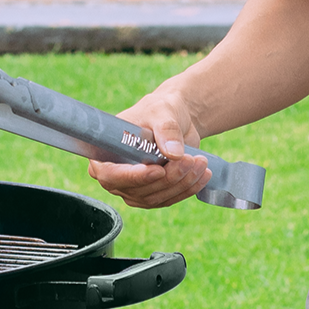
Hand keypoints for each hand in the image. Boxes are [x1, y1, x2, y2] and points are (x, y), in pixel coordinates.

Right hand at [86, 86, 210, 209]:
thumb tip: (173, 154)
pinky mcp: (153, 193)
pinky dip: (188, 189)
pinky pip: (169, 199)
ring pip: (156, 197)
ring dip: (181, 183)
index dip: (131, 177)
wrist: (176, 118)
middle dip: (167, 178)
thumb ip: (166, 130)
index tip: (157, 170)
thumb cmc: (160, 109)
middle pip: (137, 190)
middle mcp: (116, 175)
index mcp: (105, 153)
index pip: (110, 174)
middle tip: (189, 159)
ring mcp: (134, 188)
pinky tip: (203, 175)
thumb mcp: (162, 111)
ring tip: (200, 162)